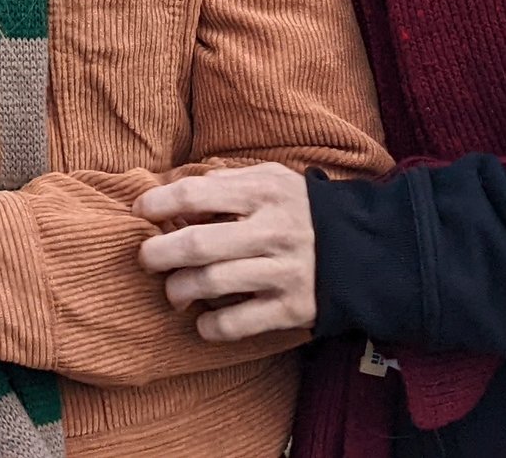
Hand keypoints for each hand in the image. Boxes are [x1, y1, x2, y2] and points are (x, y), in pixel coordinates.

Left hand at [134, 162, 317, 340]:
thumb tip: (176, 188)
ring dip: (179, 290)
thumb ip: (227, 181)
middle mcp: (272, 231)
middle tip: (146, 259)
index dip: (159, 203)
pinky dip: (211, 326)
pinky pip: (239, 322)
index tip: (140, 211)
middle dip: (158, 253)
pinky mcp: (292, 308)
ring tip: (173, 291)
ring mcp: (283, 271)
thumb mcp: (271, 179)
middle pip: (197, 244)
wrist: (364, 248)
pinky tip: (202, 321)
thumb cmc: (301, 209)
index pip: (196, 194)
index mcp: (262, 193)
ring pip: (212, 284)